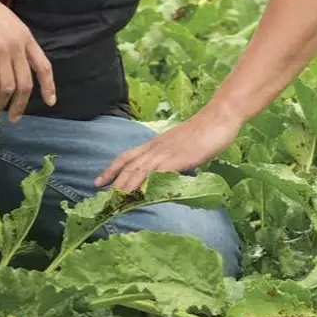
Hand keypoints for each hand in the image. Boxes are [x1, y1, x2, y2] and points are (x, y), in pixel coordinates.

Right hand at [0, 0, 55, 122]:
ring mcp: (1, 49)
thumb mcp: (7, 23)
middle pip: (25, 84)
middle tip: (13, 117)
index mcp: (26, 37)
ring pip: (8, 87)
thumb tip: (17, 66)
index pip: (44, 66)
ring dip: (1, 103)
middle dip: (20, 105)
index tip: (50, 102)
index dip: (49, 86)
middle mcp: (17, 44)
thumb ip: (16, 42)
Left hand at [94, 108, 240, 192]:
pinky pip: (158, 172)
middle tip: (99, 196)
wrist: (218, 117)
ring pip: (138, 170)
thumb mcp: (182, 148)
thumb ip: (171, 159)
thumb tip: (165, 174)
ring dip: (124, 185)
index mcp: (155, 144)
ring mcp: (166, 153)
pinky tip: (140, 194)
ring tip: (113, 199)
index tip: (98, 181)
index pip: (126, 157)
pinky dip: (147, 184)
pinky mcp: (178, 159)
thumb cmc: (203, 132)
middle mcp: (155, 148)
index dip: (111, 169)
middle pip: (128, 165)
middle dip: (113, 181)